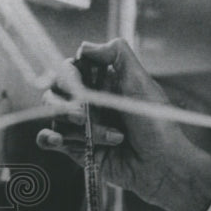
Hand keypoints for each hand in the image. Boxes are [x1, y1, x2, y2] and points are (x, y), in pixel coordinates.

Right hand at [37, 38, 210, 210]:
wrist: (163, 164)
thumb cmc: (158, 124)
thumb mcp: (141, 83)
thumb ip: (117, 55)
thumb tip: (85, 46)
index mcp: (104, 82)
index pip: (71, 68)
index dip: (67, 73)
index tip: (75, 82)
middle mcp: (91, 101)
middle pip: (55, 90)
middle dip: (66, 102)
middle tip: (85, 114)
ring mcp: (83, 125)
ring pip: (53, 115)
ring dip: (79, 128)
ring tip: (110, 138)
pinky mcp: (77, 148)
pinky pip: (47, 138)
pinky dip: (49, 138)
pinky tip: (59, 140)